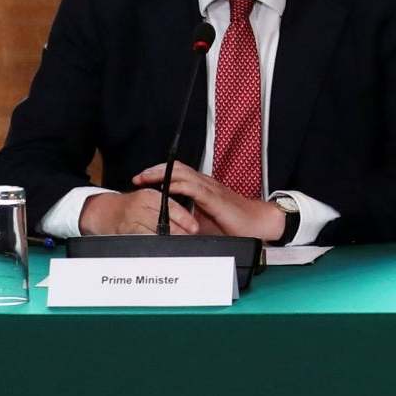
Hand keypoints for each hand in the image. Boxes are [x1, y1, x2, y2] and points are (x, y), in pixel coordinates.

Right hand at [81, 171, 203, 235]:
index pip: (171, 207)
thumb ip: (167, 208)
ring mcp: (132, 217)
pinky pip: (142, 238)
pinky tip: (162, 248)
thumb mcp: (150, 201)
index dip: (184, 218)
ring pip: (154, 231)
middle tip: (190, 238)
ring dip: (168, 240)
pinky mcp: (125, 229)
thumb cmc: (132, 206)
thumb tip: (192, 221)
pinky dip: (154, 244)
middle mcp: (141, 204)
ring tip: (179, 245)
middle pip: (164, 220)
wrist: (105, 211)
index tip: (195, 228)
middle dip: (179, 232)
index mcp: (151, 195)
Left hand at [130, 166, 287, 241]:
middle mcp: (205, 183)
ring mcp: (210, 188)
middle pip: (177, 168)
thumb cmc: (233, 224)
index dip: (160, 172)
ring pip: (182, 173)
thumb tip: (167, 227)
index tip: (142, 179)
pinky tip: (165, 188)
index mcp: (203, 187)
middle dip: (155, 170)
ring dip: (161, 174)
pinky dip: (177, 185)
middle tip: (138, 177)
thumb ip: (187, 219)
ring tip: (144, 179)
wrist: (257, 222)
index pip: (178, 172)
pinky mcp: (214, 197)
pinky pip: (192, 187)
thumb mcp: (204, 221)